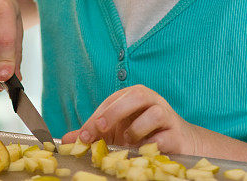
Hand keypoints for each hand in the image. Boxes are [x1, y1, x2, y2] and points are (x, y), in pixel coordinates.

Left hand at [61, 85, 200, 155]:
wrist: (179, 141)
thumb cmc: (143, 133)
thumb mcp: (115, 132)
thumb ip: (93, 134)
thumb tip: (67, 139)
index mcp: (133, 96)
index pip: (112, 101)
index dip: (96, 117)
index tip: (84, 137)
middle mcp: (152, 100)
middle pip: (136, 96)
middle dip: (115, 112)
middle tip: (101, 128)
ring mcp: (167, 115)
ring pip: (154, 114)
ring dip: (137, 131)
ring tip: (130, 142)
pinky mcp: (178, 134)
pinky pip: (165, 138)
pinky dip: (151, 146)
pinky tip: (145, 150)